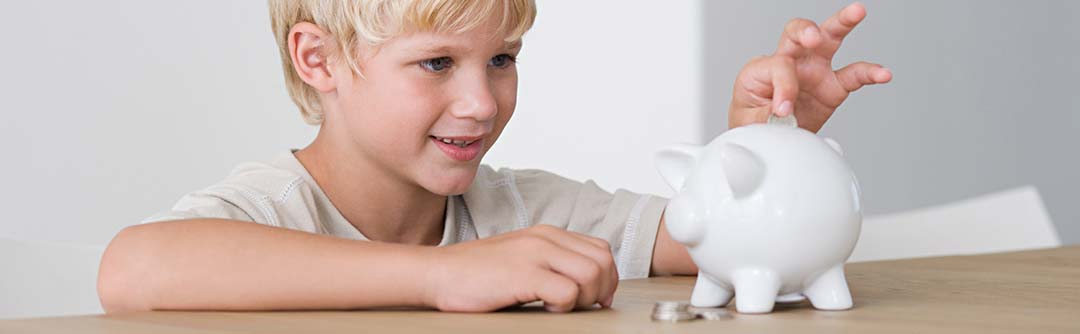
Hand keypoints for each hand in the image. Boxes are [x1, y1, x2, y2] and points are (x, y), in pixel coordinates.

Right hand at [423, 225, 617, 311]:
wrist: (436, 273)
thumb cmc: (475, 274)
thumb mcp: (520, 257)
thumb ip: (550, 262)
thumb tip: (584, 284)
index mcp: (547, 234)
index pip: (600, 250)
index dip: (607, 278)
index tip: (596, 298)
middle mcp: (545, 239)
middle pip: (603, 260)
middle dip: (602, 289)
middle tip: (584, 307)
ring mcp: (534, 254)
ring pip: (592, 274)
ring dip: (585, 298)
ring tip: (563, 307)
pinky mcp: (523, 274)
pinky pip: (567, 291)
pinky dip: (565, 306)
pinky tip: (547, 309)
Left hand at [728, 2, 892, 132]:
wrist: (765, 134)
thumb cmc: (752, 120)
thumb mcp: (749, 121)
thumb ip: (765, 116)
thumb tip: (783, 115)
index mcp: (762, 68)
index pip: (779, 66)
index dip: (783, 87)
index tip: (783, 111)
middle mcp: (789, 61)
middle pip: (796, 33)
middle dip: (806, 30)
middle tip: (812, 37)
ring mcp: (813, 69)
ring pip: (828, 38)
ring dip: (843, 22)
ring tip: (858, 11)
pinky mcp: (832, 85)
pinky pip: (854, 75)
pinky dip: (870, 73)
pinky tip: (883, 74)